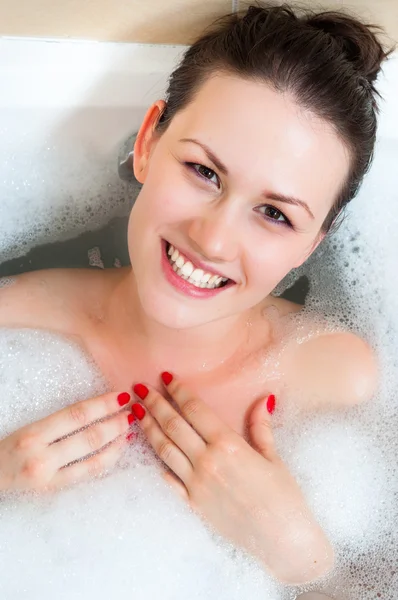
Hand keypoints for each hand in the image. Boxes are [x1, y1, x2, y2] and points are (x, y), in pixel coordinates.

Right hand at [0, 390, 133, 492]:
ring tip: (130, 428)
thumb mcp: (30, 428)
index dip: (102, 404)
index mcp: (34, 433)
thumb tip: (95, 409)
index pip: (76, 415)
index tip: (121, 395)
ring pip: (93, 458)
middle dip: (115, 422)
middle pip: (89, 436)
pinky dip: (107, 460)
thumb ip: (59, 421)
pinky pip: (88, 474)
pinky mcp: (55, 491)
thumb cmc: (9, 448)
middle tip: (132, 411)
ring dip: (117, 442)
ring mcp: (50, 477)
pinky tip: (118, 449)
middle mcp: (41, 456)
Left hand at [131, 373, 333, 584]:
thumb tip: (265, 398)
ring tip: (137, 413)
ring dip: (149, 428)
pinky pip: (169, 479)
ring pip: (164, 449)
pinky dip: (158, 463)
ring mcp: (197, 485)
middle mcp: (207, 462)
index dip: (178, 391)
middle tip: (140, 388)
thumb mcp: (274, 457)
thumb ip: (261, 426)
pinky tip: (151, 450)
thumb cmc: (285, 497)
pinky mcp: (193, 504)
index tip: (165, 377)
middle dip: (155, 404)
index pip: (195, 409)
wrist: (283, 541)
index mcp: (228, 444)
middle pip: (173, 425)